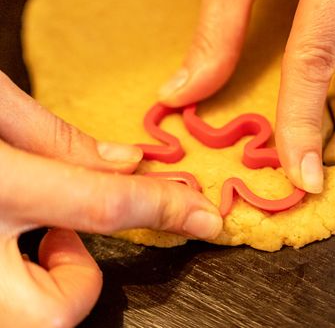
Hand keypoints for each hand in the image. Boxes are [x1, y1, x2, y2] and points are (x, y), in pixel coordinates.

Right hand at [0, 72, 221, 326]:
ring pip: (25, 324)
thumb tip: (128, 161)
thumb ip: (56, 136)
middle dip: (78, 280)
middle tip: (61, 231)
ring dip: (41, 286)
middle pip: (55, 313)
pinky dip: (10, 287)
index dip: (166, 208)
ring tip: (18, 235)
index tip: (204, 216)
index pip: (104, 203)